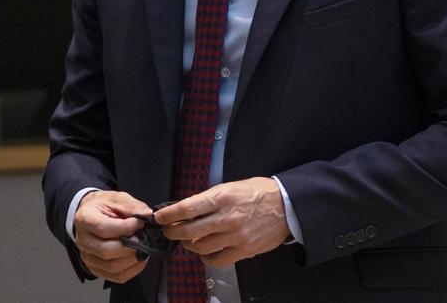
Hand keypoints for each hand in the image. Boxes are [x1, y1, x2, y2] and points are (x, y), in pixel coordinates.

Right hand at [72, 190, 151, 283]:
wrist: (91, 215)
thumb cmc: (103, 206)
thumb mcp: (116, 198)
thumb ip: (132, 205)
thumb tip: (147, 215)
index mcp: (85, 219)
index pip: (103, 229)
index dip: (125, 228)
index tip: (138, 223)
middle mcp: (83, 241)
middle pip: (107, 251)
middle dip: (131, 246)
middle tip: (143, 238)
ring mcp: (88, 257)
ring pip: (112, 266)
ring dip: (133, 259)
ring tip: (143, 247)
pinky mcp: (96, 268)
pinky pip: (117, 276)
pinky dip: (133, 269)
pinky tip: (139, 258)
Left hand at [153, 177, 289, 267]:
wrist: (286, 206)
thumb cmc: (258, 193)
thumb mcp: (230, 187)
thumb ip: (209, 199)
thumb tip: (187, 209)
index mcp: (222, 197)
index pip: (187, 208)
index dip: (169, 214)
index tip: (160, 217)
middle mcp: (227, 217)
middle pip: (189, 230)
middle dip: (173, 232)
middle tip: (169, 231)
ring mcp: (235, 236)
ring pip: (200, 247)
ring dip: (189, 245)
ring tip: (187, 240)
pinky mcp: (244, 250)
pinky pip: (217, 260)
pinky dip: (206, 258)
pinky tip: (204, 252)